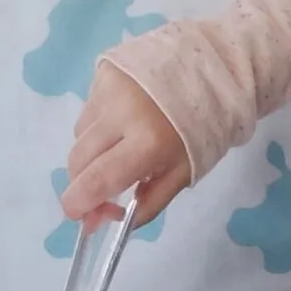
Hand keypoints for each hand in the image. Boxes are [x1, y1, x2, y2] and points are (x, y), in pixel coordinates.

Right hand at [63, 64, 189, 227]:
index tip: (79, 217)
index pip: (97, 180)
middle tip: (97, 194)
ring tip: (119, 149)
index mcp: (147, 142)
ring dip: (91, 153)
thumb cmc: (203, 126)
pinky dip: (97, 126)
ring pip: (80, 135)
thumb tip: (114, 222)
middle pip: (78, 159)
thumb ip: (150, 201)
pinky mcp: (103, 72)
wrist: (212, 68)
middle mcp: (121, 113)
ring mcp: (108, 90)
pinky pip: (87, 110)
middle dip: (81, 183)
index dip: (79, 204)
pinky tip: (121, 122)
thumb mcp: (185, 171)